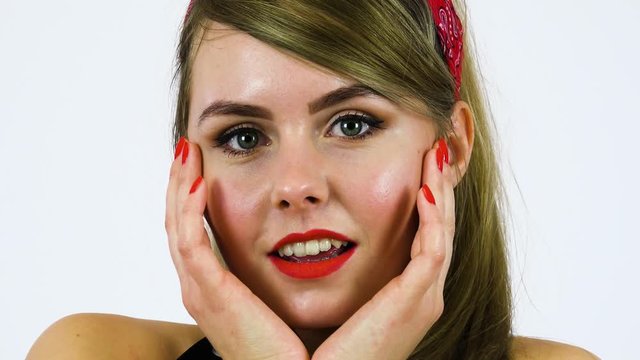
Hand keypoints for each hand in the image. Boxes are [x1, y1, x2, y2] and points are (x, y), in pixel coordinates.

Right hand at [165, 138, 308, 359]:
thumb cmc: (291, 347)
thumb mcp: (274, 302)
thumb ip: (270, 276)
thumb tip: (292, 249)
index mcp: (212, 290)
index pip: (191, 234)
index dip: (190, 199)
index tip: (200, 167)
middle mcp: (198, 289)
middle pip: (176, 225)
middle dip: (179, 184)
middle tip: (187, 149)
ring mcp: (199, 292)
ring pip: (177, 227)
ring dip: (179, 187)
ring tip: (187, 152)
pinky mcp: (209, 294)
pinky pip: (190, 243)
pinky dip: (190, 211)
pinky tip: (198, 182)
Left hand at [312, 139, 454, 359]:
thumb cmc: (317, 350)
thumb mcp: (333, 301)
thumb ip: (336, 273)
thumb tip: (310, 242)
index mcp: (404, 295)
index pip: (423, 237)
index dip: (425, 202)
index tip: (416, 169)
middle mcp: (422, 295)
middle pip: (439, 229)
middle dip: (439, 188)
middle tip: (435, 150)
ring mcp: (424, 297)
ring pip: (443, 232)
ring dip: (441, 191)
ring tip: (436, 155)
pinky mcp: (418, 299)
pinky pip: (433, 249)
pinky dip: (433, 217)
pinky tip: (423, 188)